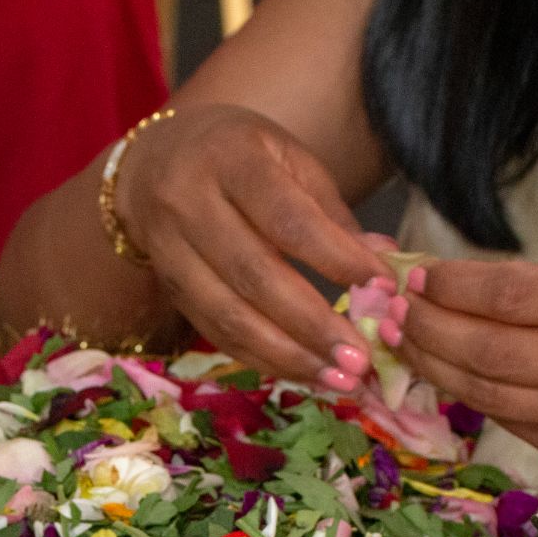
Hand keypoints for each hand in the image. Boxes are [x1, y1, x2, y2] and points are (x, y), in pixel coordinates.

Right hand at [114, 103, 388, 383]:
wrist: (154, 163)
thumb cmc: (239, 157)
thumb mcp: (288, 159)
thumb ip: (330, 212)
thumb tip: (383, 262)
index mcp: (231, 159)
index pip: (286, 219)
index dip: (336, 258)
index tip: (383, 288)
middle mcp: (189, 203)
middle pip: (254, 275)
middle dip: (312, 324)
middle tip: (361, 359)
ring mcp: (170, 250)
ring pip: (228, 315)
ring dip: (288, 356)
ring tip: (337, 380)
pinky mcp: (168, 289)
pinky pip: (214, 333)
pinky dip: (262, 359)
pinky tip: (302, 373)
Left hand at [397, 260, 537, 490]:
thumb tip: (455, 280)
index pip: (515, 296)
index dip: (455, 286)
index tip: (417, 275)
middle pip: (491, 350)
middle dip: (430, 329)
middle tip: (391, 310)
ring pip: (488, 393)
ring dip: (434, 366)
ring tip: (401, 341)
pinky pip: (506, 420)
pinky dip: (465, 395)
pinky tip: (439, 373)